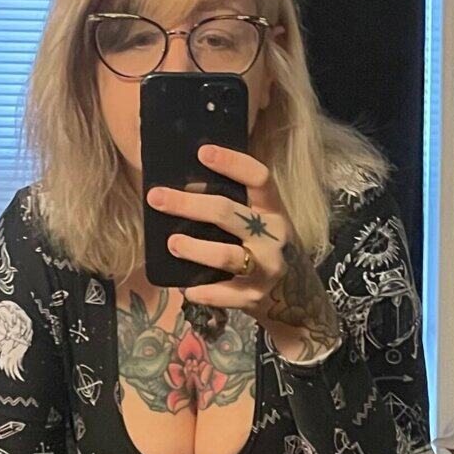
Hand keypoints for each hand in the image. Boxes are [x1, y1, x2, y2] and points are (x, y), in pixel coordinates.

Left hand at [145, 143, 341, 361]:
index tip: (202, 152)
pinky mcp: (254, 297)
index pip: (259, 178)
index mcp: (275, 211)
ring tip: (172, 243)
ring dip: (194, 249)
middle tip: (156, 198)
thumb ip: (239, 207)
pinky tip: (186, 287)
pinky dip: (202, 291)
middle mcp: (274, 237)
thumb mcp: (265, 224)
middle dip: (188, 204)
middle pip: (228, 213)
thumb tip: (186, 186)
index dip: (232, 163)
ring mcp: (266, 269)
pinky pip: (223, 295)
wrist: (297, 301)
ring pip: (226, 256)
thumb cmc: (268, 251)